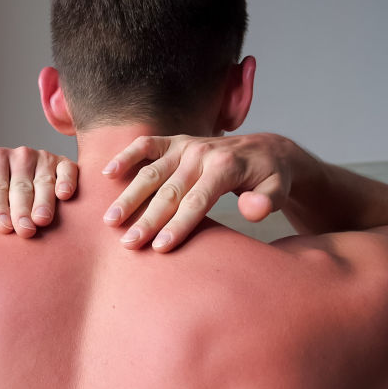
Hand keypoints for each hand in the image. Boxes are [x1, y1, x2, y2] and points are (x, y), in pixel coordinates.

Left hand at [0, 147, 77, 237]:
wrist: (22, 183)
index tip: (4, 227)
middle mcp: (20, 154)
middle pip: (20, 186)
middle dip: (21, 209)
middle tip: (24, 230)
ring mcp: (44, 158)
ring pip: (44, 182)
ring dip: (43, 202)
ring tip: (41, 220)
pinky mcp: (63, 163)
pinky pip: (67, 170)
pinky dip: (67, 181)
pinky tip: (64, 195)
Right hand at [101, 133, 298, 251]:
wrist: (265, 148)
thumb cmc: (270, 176)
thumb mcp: (279, 189)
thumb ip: (268, 200)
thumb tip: (253, 209)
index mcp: (225, 167)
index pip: (197, 201)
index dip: (179, 224)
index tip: (161, 247)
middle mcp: (201, 154)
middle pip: (169, 192)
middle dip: (148, 220)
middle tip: (128, 244)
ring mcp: (186, 146)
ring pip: (151, 172)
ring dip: (129, 196)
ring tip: (110, 221)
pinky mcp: (175, 141)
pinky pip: (147, 145)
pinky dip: (126, 156)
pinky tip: (107, 174)